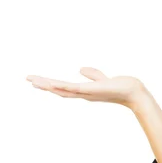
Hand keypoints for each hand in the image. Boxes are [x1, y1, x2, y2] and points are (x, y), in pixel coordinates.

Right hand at [26, 67, 145, 108]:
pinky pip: (74, 89)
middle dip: (43, 85)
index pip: (62, 88)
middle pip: (58, 90)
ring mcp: (86, 93)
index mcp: (83, 91)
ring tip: (34, 80)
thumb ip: (92, 74)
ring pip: (63, 90)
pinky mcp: (92, 90)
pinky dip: (63, 87)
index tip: (36, 81)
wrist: (133, 92)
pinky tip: (53, 84)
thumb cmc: (120, 87)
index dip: (49, 85)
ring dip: (48, 85)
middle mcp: (82, 94)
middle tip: (28, 79)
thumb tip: (80, 68)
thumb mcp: (102, 78)